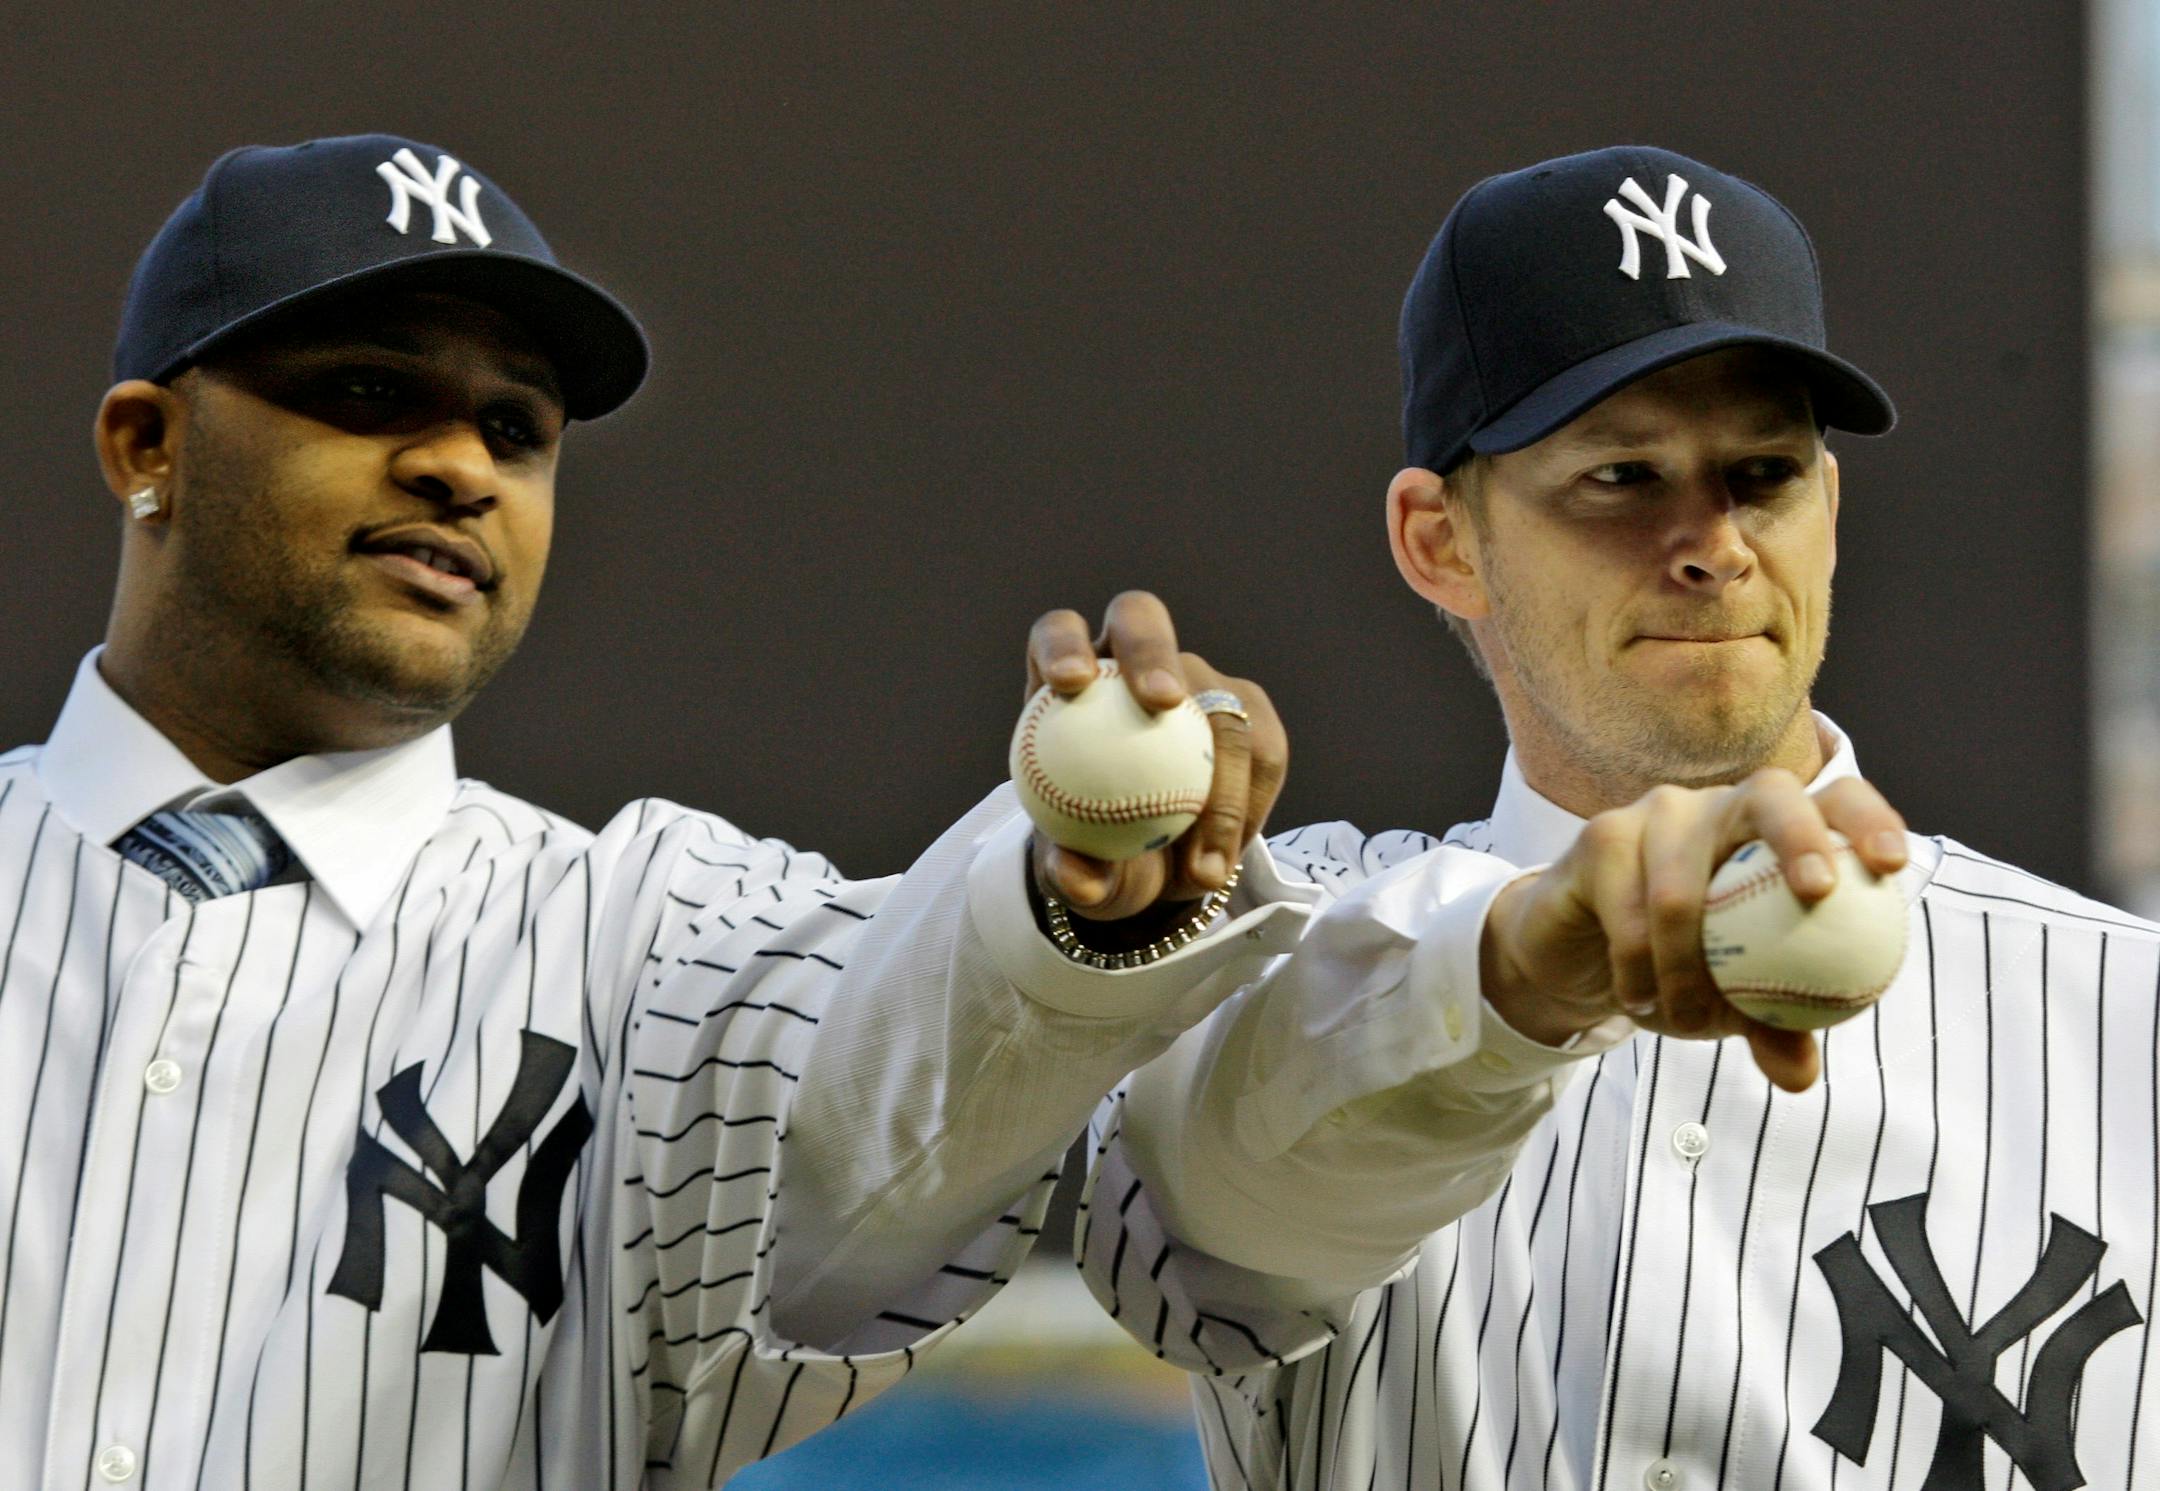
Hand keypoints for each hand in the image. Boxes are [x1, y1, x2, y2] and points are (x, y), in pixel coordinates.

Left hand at [1024, 591, 1287, 925]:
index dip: (1064, 644)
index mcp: (1070, 680)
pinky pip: (1263, 752)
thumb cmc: (1094, 853)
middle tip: (1164, 705)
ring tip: (1202, 865)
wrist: (1151, 865)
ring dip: (1221, 783)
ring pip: (1222, 698)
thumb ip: (1068, 871)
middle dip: (1153, 650)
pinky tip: (1227, 861)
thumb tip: (1075, 877)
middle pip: (1142, 620)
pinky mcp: (1249, 713)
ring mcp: (1197, 680)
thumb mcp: (1074, 873)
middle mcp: (1132, 663)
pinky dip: (1248, 810)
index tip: (1071, 684)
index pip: (1060, 633)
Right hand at [1480, 769, 1908, 1091]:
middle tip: (1818, 893)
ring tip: (1689, 1022)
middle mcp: (1721, 806)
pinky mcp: (1602, 836)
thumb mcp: (1730, 1002)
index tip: (1892, 865)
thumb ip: (1771, 1026)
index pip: (1836, 801)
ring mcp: (1658, 813)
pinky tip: (1640, 1003)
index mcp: (1773, 832)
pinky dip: (1640, 973)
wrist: (1581, 956)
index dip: (1870, 820)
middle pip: (1771, 795)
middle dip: (1800, 836)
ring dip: (1687, 972)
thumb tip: (1801, 1076)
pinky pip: (1629, 916)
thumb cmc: (1676, 966)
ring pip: (1682, 887)